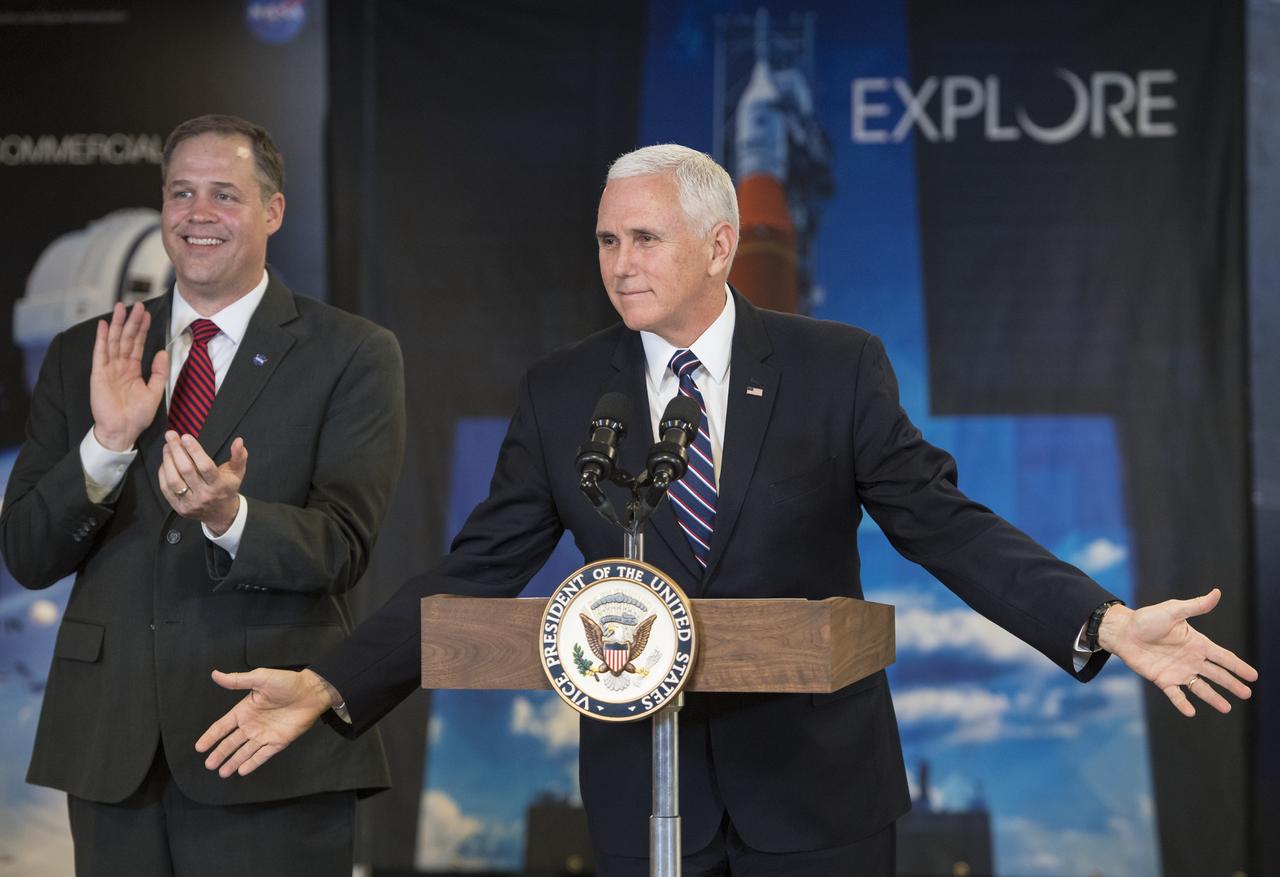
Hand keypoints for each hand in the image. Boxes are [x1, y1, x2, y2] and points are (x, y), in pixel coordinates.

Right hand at [90, 302, 168, 450]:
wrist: (122, 430)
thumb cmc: (137, 415)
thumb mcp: (155, 392)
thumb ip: (160, 372)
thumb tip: (164, 352)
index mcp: (133, 370)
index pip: (138, 344)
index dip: (142, 329)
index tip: (147, 314)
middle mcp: (120, 366)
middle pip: (126, 338)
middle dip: (131, 321)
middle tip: (136, 304)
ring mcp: (109, 368)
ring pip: (113, 341)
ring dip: (117, 324)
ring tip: (121, 307)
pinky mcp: (98, 374)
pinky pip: (100, 353)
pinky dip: (101, 338)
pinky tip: (103, 324)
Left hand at [160, 432, 246, 533]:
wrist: (220, 514)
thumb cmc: (227, 488)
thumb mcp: (237, 472)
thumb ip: (239, 456)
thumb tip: (238, 440)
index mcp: (219, 485)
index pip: (205, 466)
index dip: (194, 451)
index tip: (185, 436)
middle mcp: (204, 495)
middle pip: (186, 470)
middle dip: (176, 450)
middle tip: (171, 435)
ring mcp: (190, 503)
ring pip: (174, 480)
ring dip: (168, 460)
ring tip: (167, 446)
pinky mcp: (178, 507)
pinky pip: (166, 488)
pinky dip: (163, 472)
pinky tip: (165, 461)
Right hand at [195, 668, 337, 776]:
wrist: (312, 692)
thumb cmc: (287, 682)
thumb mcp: (260, 679)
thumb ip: (237, 680)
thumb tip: (215, 674)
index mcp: (245, 710)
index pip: (222, 726)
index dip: (211, 736)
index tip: (199, 747)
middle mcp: (252, 724)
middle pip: (231, 742)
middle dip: (219, 753)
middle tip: (208, 765)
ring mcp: (265, 734)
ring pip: (244, 751)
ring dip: (233, 761)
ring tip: (222, 772)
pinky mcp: (278, 742)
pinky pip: (262, 755)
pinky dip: (252, 763)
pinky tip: (242, 771)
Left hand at [1098, 588, 1257, 716]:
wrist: (1122, 631)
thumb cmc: (1146, 619)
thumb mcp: (1173, 611)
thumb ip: (1195, 607)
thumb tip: (1217, 593)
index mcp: (1197, 643)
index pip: (1223, 657)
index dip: (1238, 666)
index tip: (1254, 676)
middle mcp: (1190, 659)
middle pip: (1216, 674)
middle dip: (1232, 684)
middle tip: (1247, 694)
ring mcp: (1177, 671)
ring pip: (1200, 687)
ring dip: (1213, 698)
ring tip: (1227, 708)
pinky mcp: (1162, 679)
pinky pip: (1175, 694)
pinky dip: (1182, 703)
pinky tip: (1191, 712)